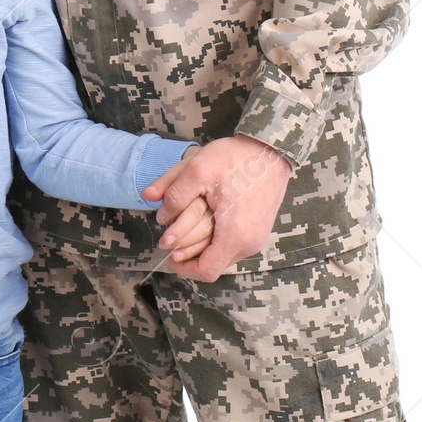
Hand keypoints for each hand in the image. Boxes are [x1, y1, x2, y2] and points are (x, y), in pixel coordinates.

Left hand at [144, 135, 291, 281]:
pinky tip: (205, 218)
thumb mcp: (197, 169)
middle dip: (187, 251)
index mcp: (235, 235)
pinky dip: (215, 236)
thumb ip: (173, 192)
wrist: (271, 151)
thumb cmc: (236, 159)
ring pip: (221, 253)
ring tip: (184, 222)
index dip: (183, 268)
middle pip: (212, 262)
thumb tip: (151, 205)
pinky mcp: (258, 231)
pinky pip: (233, 244)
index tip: (168, 254)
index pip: (206, 270)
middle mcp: (249, 244)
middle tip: (169, 234)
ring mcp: (256, 239)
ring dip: (201, 242)